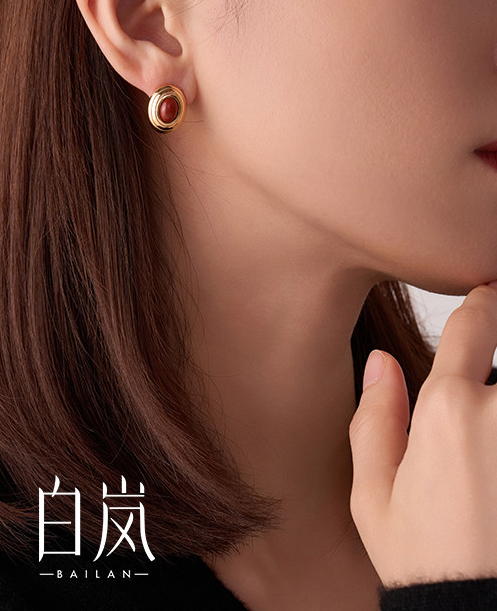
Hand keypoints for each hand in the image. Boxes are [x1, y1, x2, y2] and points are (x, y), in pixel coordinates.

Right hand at [348, 282, 496, 586]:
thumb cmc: (429, 564)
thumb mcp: (373, 495)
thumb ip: (374, 418)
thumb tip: (379, 361)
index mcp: (448, 411)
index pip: (474, 325)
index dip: (484, 302)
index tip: (489, 294)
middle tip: (477, 415)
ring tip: (484, 454)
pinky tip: (494, 467)